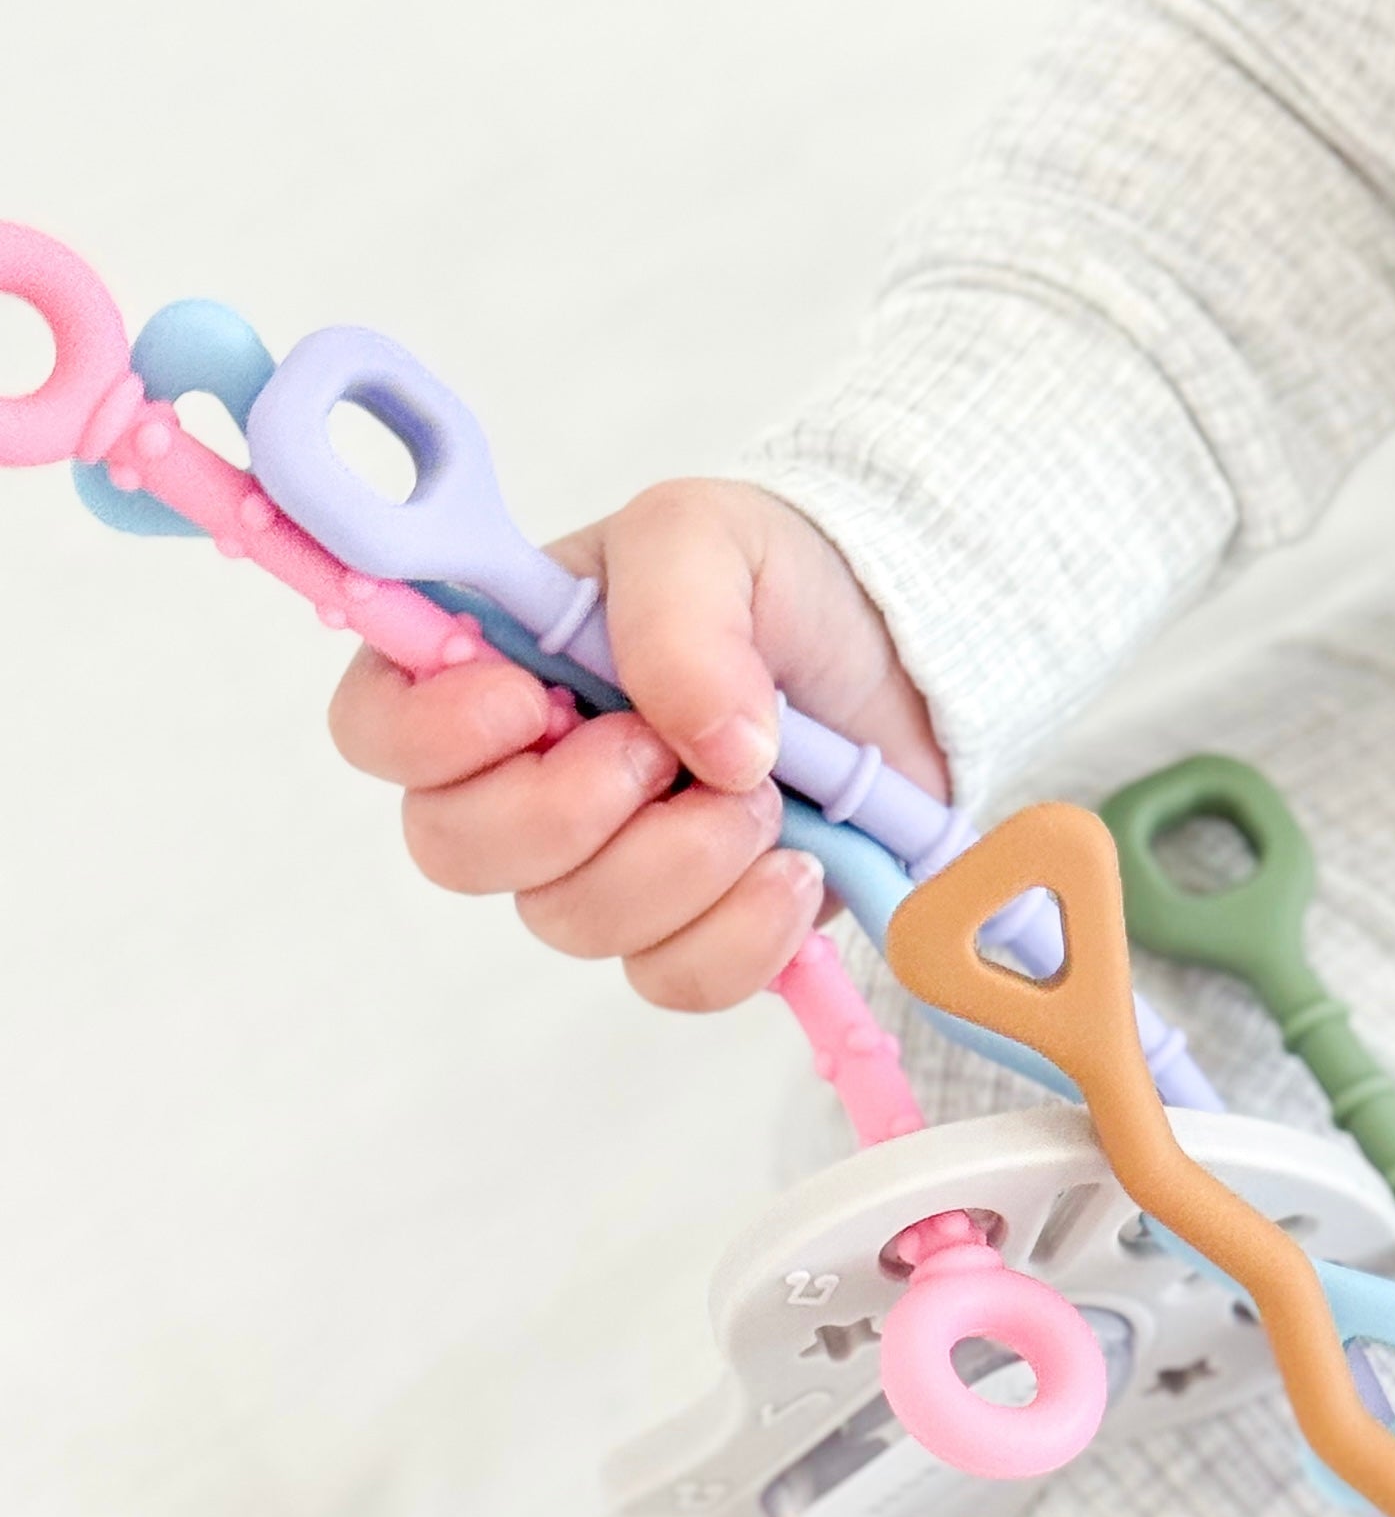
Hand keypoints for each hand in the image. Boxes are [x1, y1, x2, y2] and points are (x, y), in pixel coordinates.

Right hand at [325, 478, 945, 1011]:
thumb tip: (706, 745)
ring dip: (683, 859)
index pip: (375, 731)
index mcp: (488, 666)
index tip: (528, 703)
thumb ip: (681, 613)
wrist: (897, 660)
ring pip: (575, 921)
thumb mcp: (714, 538)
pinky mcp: (688, 929)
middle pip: (456, 849)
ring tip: (765, 793)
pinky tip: (798, 868)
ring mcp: (602, 866)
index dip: (428, 739)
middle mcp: (522, 776)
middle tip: (666, 748)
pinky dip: (743, 934)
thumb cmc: (778, 585)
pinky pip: (674, 979)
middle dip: (573, 809)